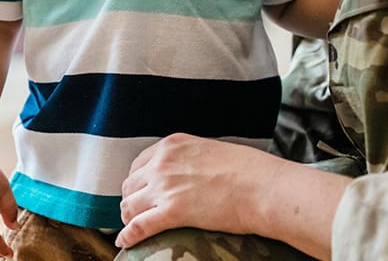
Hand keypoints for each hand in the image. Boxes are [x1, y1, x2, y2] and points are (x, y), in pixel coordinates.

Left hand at [116, 133, 281, 248]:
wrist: (262, 186)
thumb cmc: (247, 169)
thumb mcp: (210, 151)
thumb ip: (189, 159)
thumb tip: (183, 174)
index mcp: (173, 144)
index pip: (138, 164)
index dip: (137, 182)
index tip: (141, 192)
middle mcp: (163, 162)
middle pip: (130, 185)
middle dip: (132, 200)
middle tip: (139, 212)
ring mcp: (165, 186)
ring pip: (129, 206)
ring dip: (130, 218)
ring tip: (135, 227)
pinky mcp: (172, 212)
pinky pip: (138, 227)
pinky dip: (128, 236)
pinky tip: (125, 242)